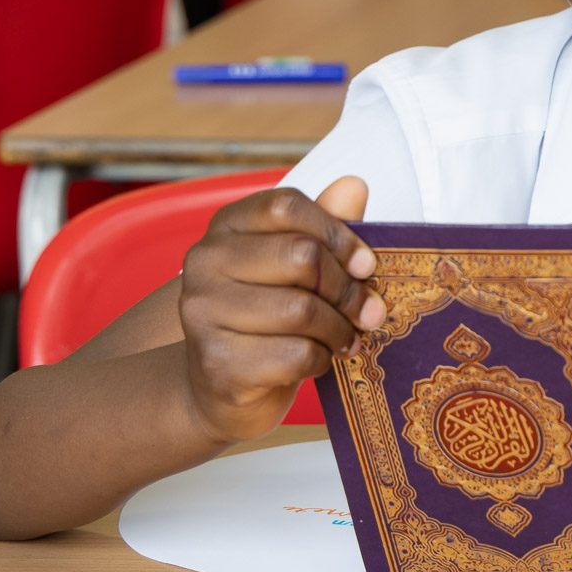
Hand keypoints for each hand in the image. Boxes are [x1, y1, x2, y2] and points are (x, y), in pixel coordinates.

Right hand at [176, 176, 380, 443]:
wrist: (221, 385)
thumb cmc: (269, 316)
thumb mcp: (296, 267)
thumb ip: (324, 226)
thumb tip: (354, 185)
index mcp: (227, 226)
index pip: (287, 206)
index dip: (337, 233)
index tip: (365, 264)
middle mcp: (204, 262)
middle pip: (301, 257)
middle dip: (348, 289)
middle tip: (368, 311)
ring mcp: (202, 313)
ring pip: (301, 310)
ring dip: (339, 329)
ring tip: (346, 337)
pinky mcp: (216, 363)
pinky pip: (294, 354)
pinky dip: (321, 360)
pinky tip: (318, 360)